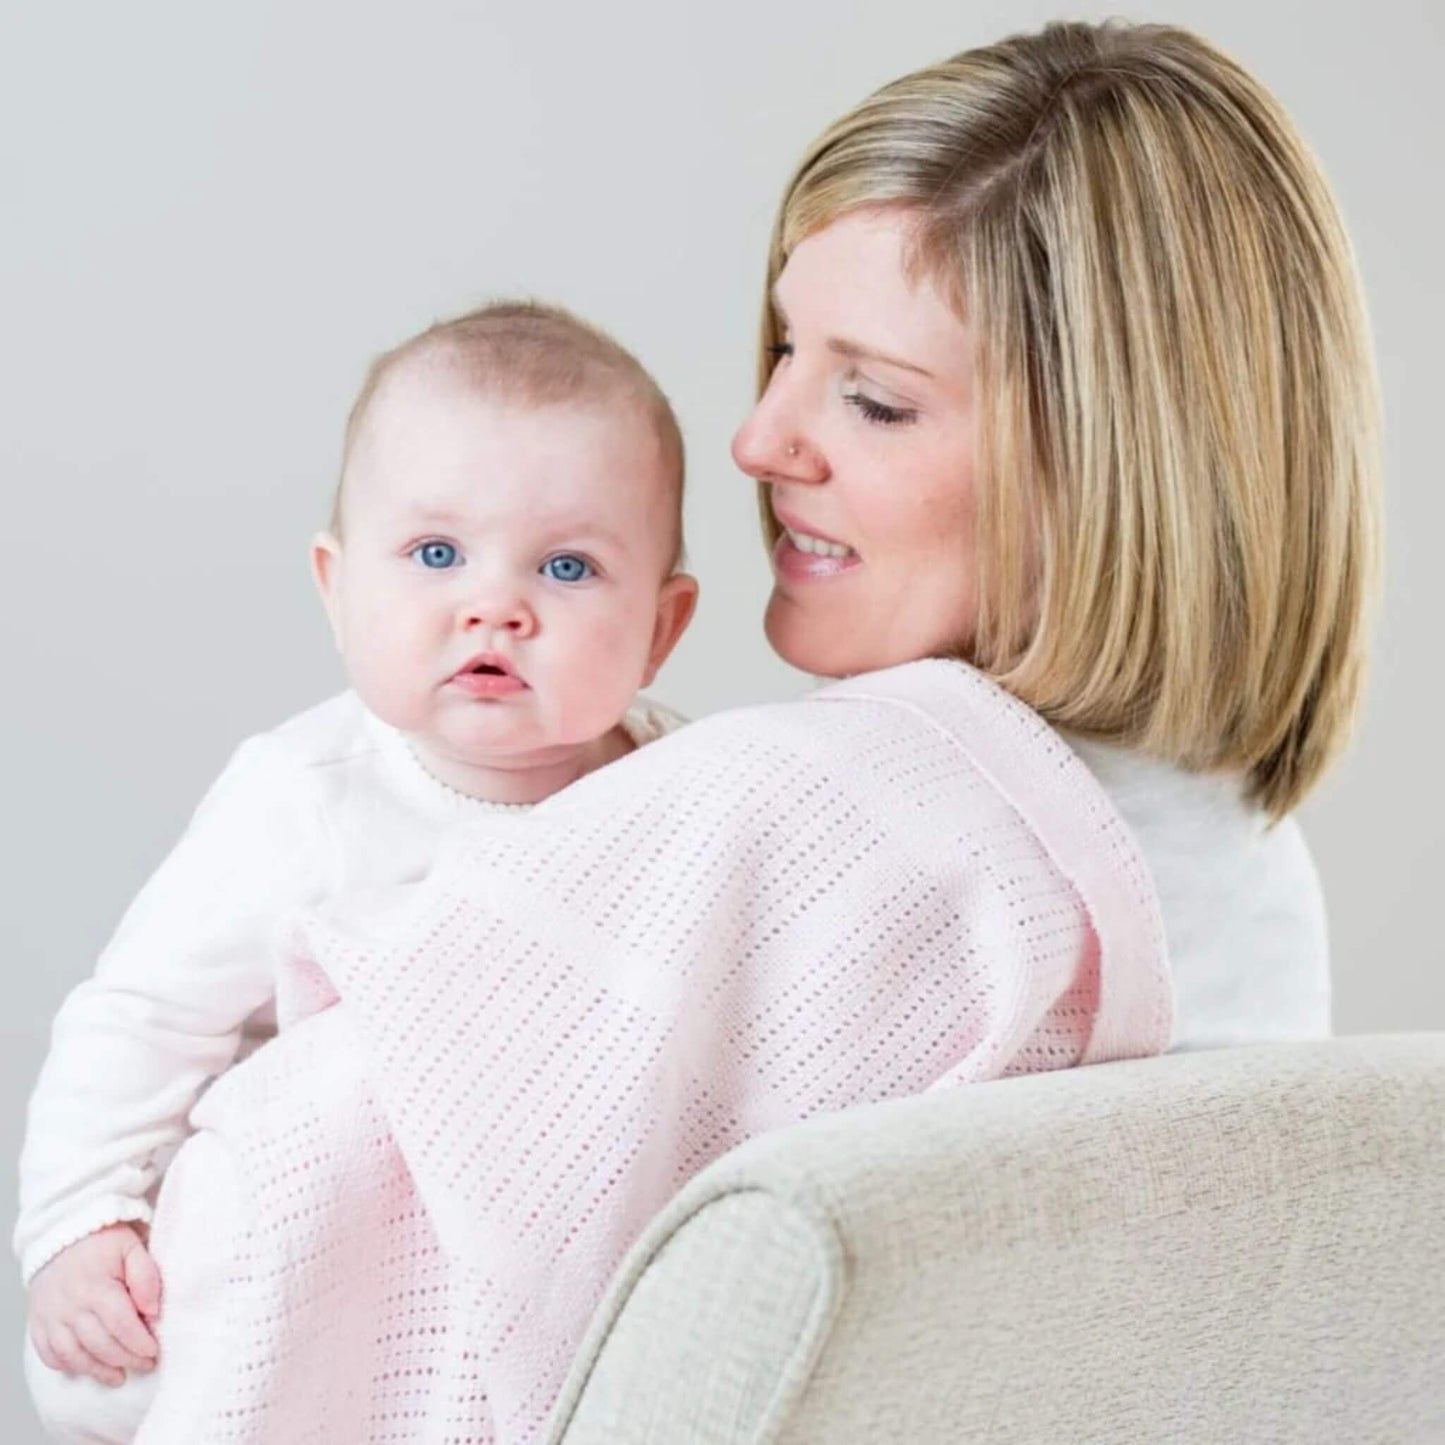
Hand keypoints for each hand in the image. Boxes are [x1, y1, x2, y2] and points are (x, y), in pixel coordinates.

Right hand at [27, 1224, 161, 1386]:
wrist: (61, 1231)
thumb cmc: (102, 1240)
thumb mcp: (132, 1247)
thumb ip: (146, 1276)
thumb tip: (153, 1310)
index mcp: (96, 1286)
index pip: (121, 1325)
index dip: (139, 1343)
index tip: (154, 1351)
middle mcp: (70, 1306)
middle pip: (100, 1344)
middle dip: (126, 1359)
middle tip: (145, 1364)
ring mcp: (51, 1317)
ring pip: (74, 1355)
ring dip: (98, 1370)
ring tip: (120, 1376)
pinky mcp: (39, 1323)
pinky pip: (50, 1354)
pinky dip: (68, 1365)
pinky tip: (86, 1367)